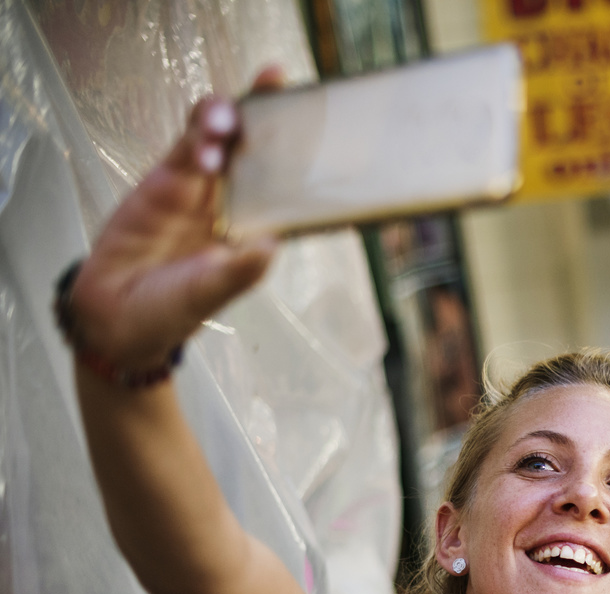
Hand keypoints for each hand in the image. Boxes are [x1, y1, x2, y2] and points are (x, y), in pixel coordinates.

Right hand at [70, 70, 285, 372]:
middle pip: (256, 144)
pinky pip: (184, 148)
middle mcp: (236, 201)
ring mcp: (201, 188)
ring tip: (225, 126)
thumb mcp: (210, 295)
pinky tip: (203, 146)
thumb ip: (239, 272)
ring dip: (224, 121)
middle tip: (274, 86)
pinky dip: (195, 139)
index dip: (303, 148)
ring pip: (218, 137)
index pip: (289, 180)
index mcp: (261, 225)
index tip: (318, 119)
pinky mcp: (166, 182)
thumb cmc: (174, 310)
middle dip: (266, 110)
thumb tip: (269, 247)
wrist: (117, 317)